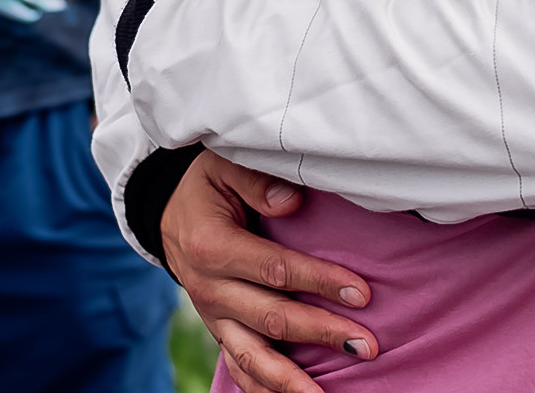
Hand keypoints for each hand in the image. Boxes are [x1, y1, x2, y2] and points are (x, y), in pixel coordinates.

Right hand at [162, 150, 377, 392]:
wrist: (167, 213)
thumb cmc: (207, 185)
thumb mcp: (223, 165)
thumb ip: (256, 180)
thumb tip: (292, 202)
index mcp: (213, 246)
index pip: (276, 270)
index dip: (320, 282)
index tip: (363, 293)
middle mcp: (210, 288)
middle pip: (272, 318)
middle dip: (322, 333)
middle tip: (367, 346)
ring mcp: (212, 315)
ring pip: (253, 356)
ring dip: (292, 380)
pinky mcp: (218, 330)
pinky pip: (238, 367)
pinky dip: (263, 389)